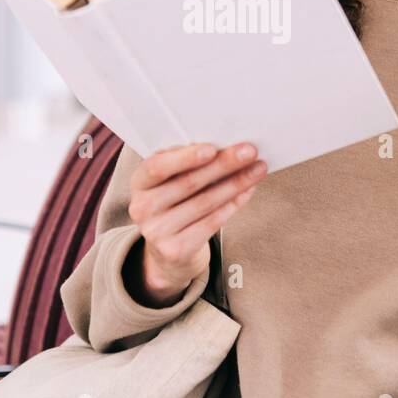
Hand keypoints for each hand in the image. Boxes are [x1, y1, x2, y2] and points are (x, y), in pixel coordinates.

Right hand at [125, 141, 266, 306]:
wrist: (167, 251)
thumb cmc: (175, 202)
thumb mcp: (170, 181)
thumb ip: (186, 163)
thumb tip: (226, 145)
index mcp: (139, 182)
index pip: (157, 167)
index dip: (185, 158)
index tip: (213, 148)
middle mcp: (142, 208)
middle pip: (188, 183)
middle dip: (223, 164)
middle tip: (250, 151)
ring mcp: (157, 232)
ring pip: (205, 202)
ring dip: (236, 183)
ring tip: (257, 169)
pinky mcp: (176, 249)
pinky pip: (212, 222)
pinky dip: (234, 204)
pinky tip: (248, 190)